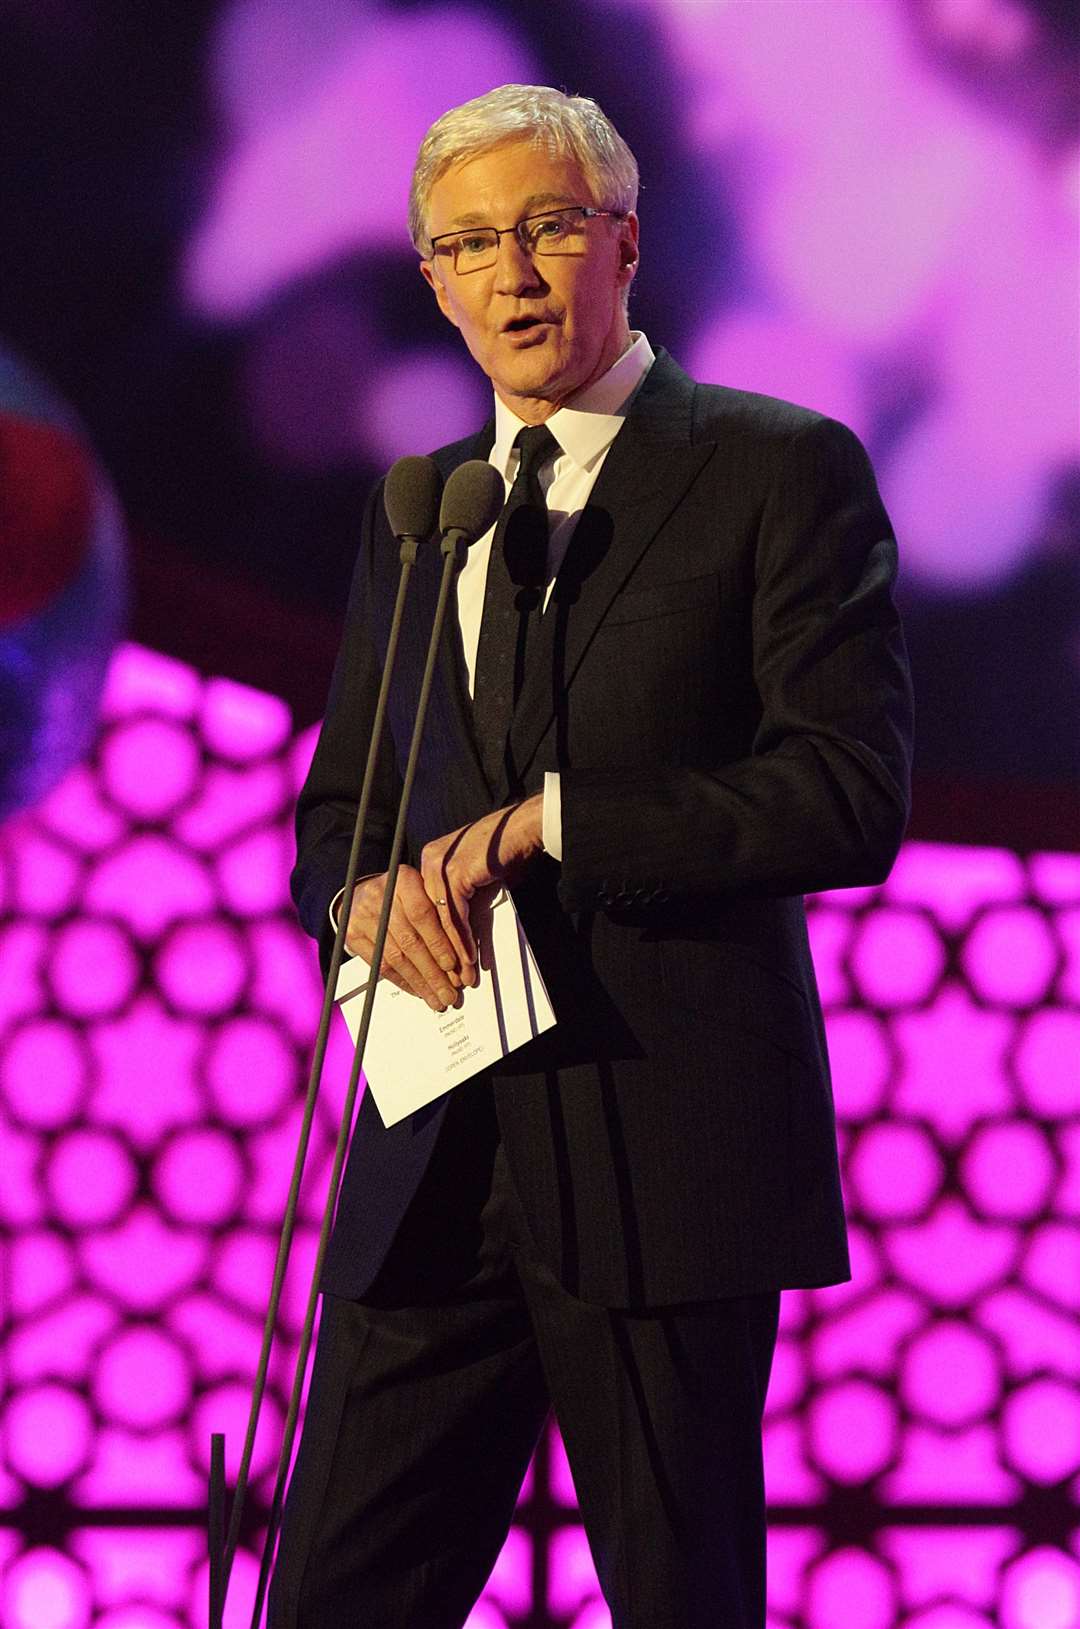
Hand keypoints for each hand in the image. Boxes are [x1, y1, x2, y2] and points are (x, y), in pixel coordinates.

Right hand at [344, 865, 463, 1011]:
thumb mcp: (423, 892)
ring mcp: (363, 916)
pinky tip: (418, 991)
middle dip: (433, 972)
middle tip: (450, 993)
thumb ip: (441, 915)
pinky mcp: (352, 934)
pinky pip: (380, 965)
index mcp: (404, 879)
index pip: (423, 914)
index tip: (455, 966)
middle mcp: (381, 896)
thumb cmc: (403, 896)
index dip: (439, 942)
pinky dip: (402, 981)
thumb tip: (465, 958)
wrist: (361, 894)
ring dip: (420, 982)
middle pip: (409, 940)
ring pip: (395, 957)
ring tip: (438, 998)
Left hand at [420, 795, 544, 981]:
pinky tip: (470, 959)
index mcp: (431, 861)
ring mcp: (439, 865)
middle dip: (442, 952)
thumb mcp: (481, 883)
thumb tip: (466, 942)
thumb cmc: (508, 851)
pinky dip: (463, 940)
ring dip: (453, 952)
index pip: (427, 908)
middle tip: (451, 978)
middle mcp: (430, 861)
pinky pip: (455, 916)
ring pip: (440, 920)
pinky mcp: (454, 874)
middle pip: (430, 916)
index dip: (436, 940)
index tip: (446, 966)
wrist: (526, 828)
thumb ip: (468, 907)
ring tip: (462, 976)